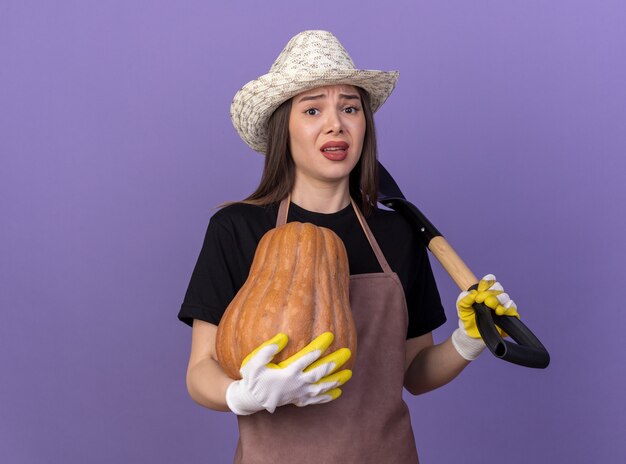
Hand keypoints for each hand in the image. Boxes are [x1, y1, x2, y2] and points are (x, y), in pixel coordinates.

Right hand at [225, 332, 351, 414]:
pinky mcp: (298, 400)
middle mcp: (297, 383)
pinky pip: (316, 400)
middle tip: (347, 352)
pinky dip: (327, 397)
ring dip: (336, 380)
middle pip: (320, 372)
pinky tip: (338, 393)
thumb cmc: (252, 378)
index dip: (320, 346)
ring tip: (349, 374)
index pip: (308, 357)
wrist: (251, 399)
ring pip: (322, 387)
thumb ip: (267, 350)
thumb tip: (283, 336)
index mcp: (288, 372)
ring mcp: (299, 393)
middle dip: (334, 362)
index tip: (330, 335)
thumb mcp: (254, 362)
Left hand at [452, 274, 519, 359]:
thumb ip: (464, 298)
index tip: (481, 288)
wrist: (470, 335)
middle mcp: (495, 298)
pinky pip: (513, 310)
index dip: (487, 282)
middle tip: (484, 300)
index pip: (490, 281)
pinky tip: (500, 311)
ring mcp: (502, 307)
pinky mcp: (509, 317)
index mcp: (484, 292)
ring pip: (506, 297)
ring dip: (499, 300)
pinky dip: (508, 309)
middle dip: (492, 293)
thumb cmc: (467, 318)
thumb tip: (472, 293)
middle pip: (499, 288)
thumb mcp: (462, 307)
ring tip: (492, 307)